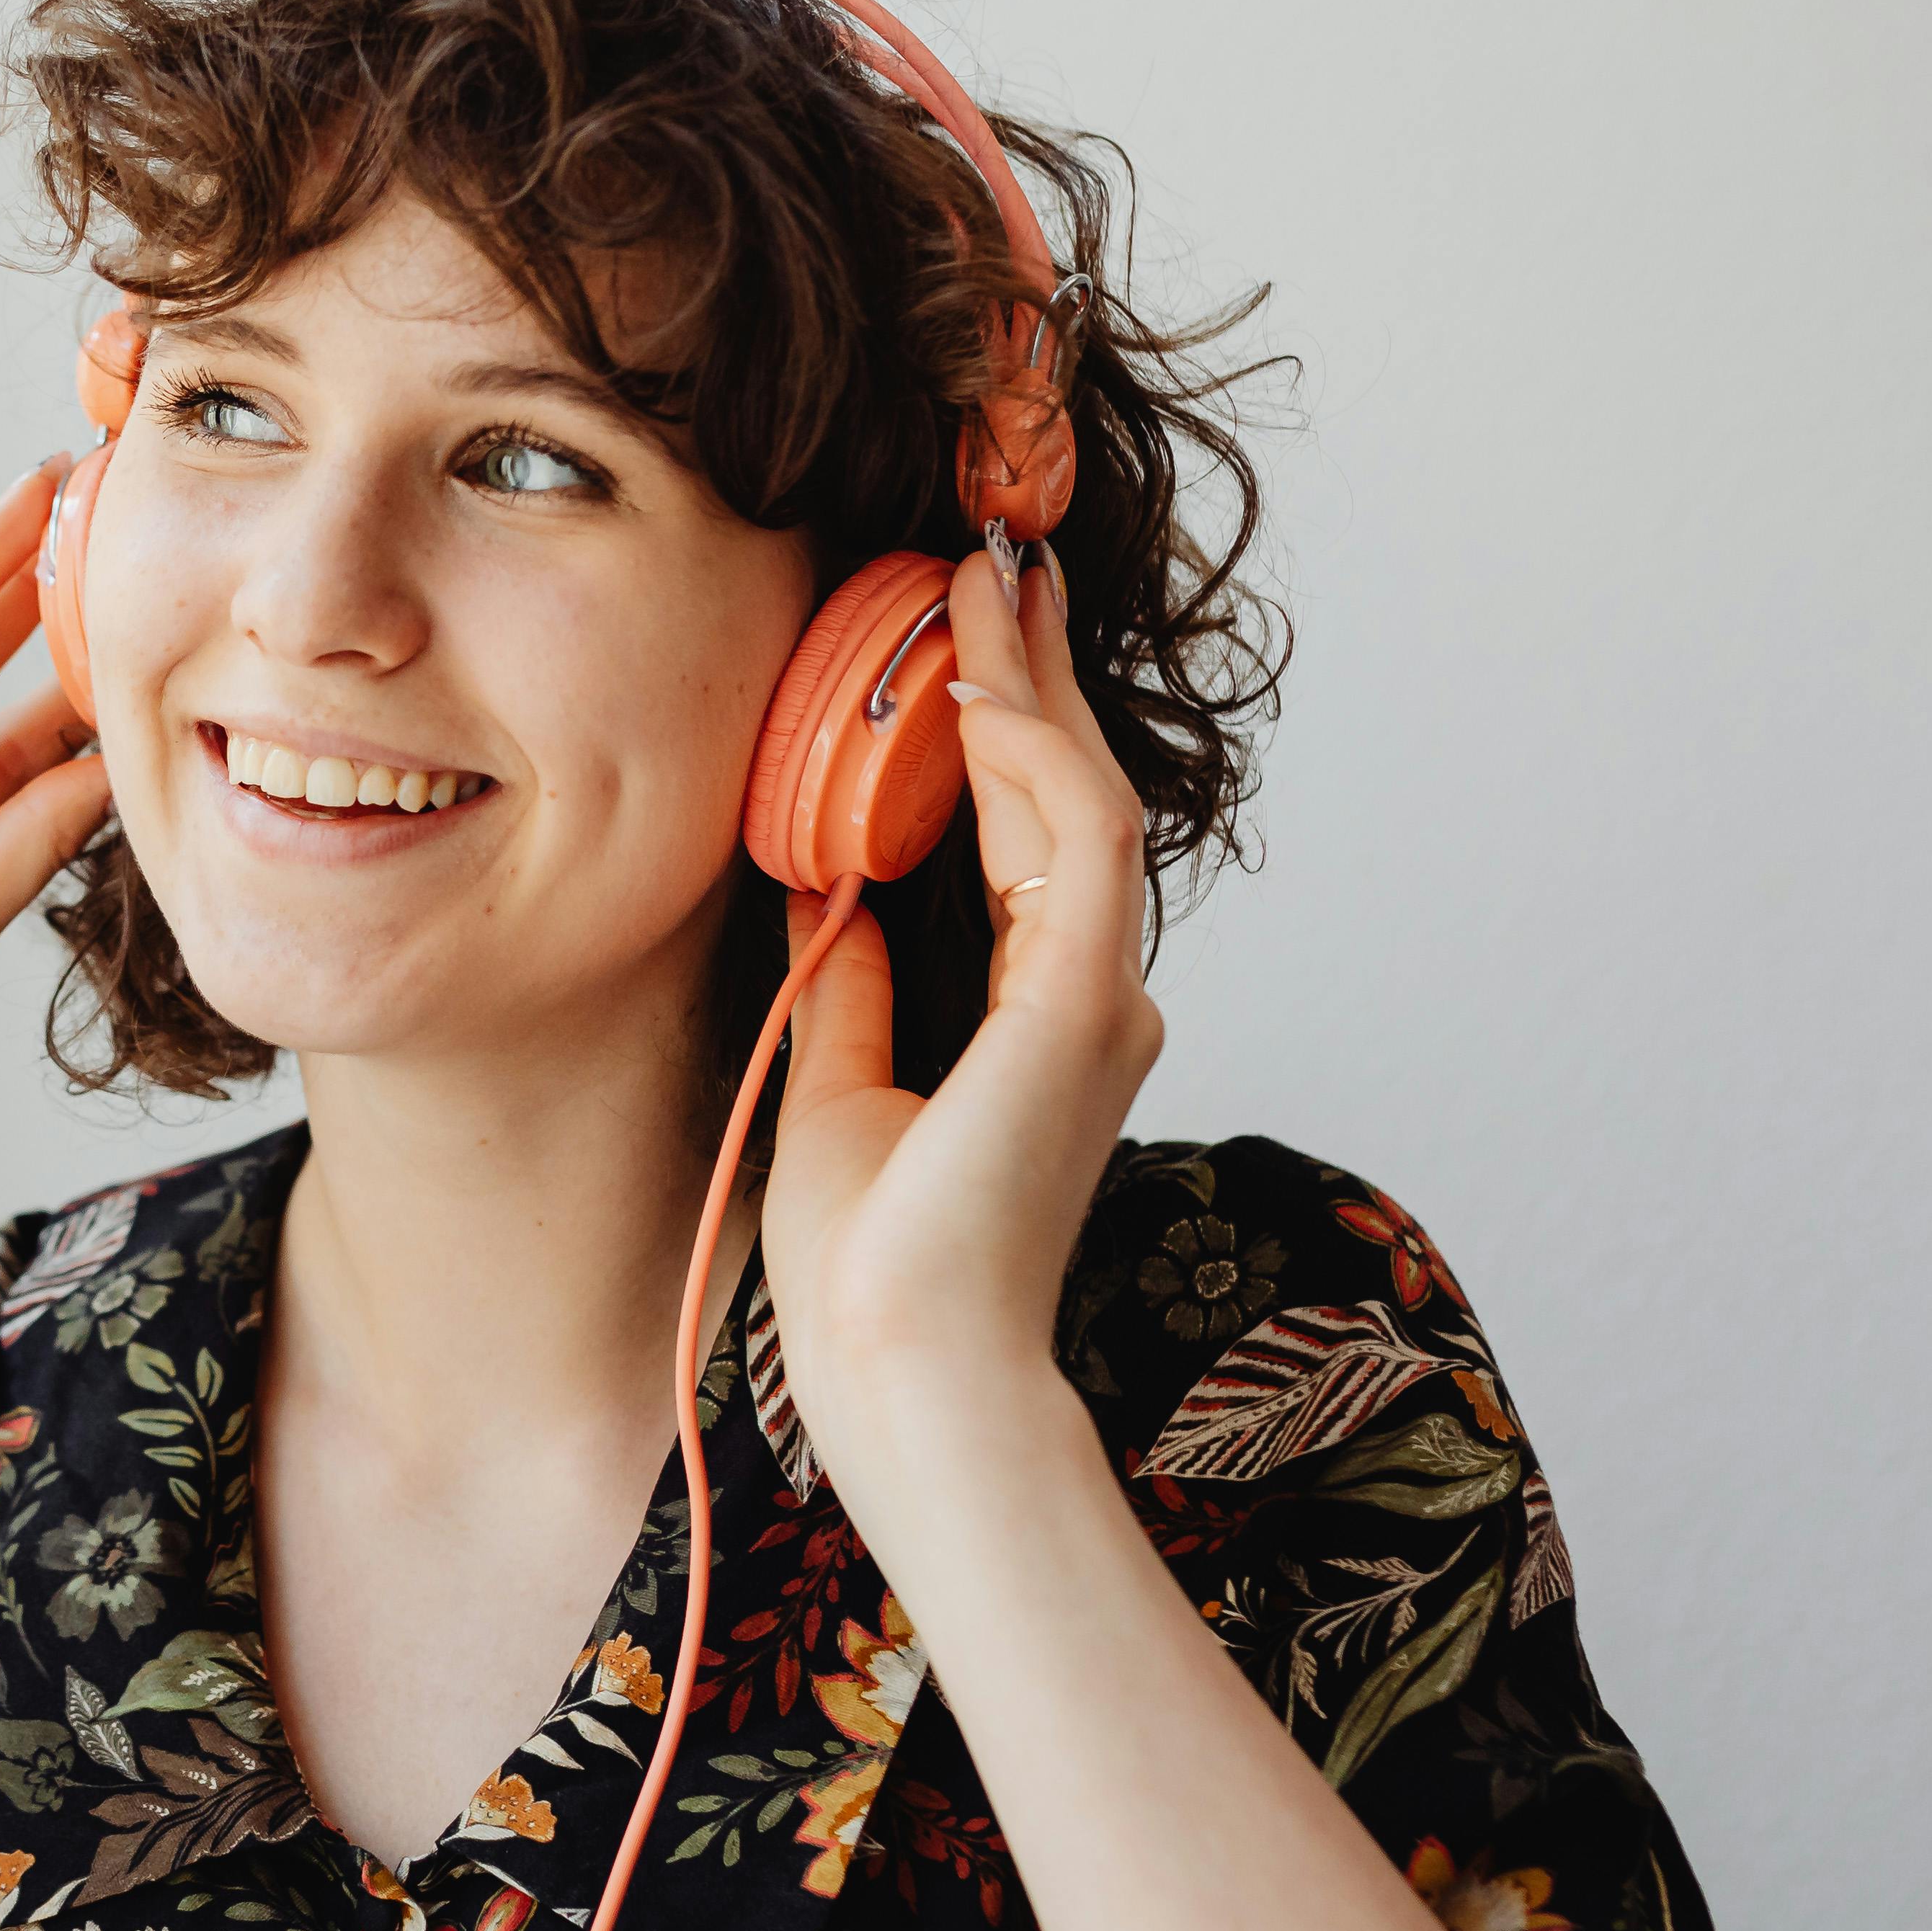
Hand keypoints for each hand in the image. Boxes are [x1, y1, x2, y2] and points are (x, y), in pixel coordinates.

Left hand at [757, 539, 1165, 1410]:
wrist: (901, 1368)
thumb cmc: (871, 1268)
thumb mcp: (845, 1082)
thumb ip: (857, 984)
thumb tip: (833, 892)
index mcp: (1045, 1017)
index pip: (1022, 834)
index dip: (997, 728)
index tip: (955, 639)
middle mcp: (1091, 996)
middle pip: (1063, 793)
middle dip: (1026, 672)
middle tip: (987, 563)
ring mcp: (1098, 996)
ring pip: (1079, 793)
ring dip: (1026, 682)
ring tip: (975, 583)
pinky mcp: (1083, 1003)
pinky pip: (1070, 838)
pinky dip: (1027, 752)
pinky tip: (971, 685)